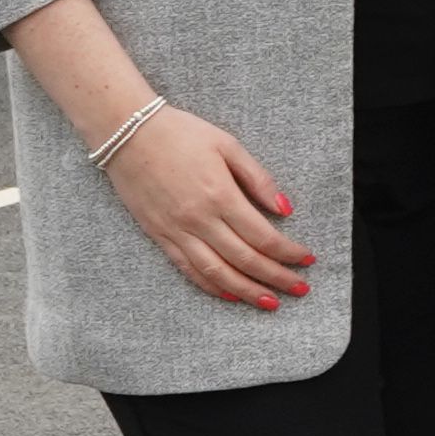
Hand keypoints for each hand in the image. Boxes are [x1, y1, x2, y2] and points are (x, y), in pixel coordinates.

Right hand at [104, 103, 317, 308]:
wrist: (126, 133)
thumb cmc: (181, 133)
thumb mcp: (228, 145)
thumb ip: (258, 179)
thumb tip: (285, 209)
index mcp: (220, 195)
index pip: (263, 236)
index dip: (288, 252)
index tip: (307, 259)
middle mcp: (198, 219)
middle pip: (244, 260)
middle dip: (276, 278)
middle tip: (300, 289)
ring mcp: (176, 230)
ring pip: (216, 272)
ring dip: (246, 291)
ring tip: (269, 302)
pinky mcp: (158, 235)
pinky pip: (187, 269)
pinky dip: (210, 285)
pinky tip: (229, 294)